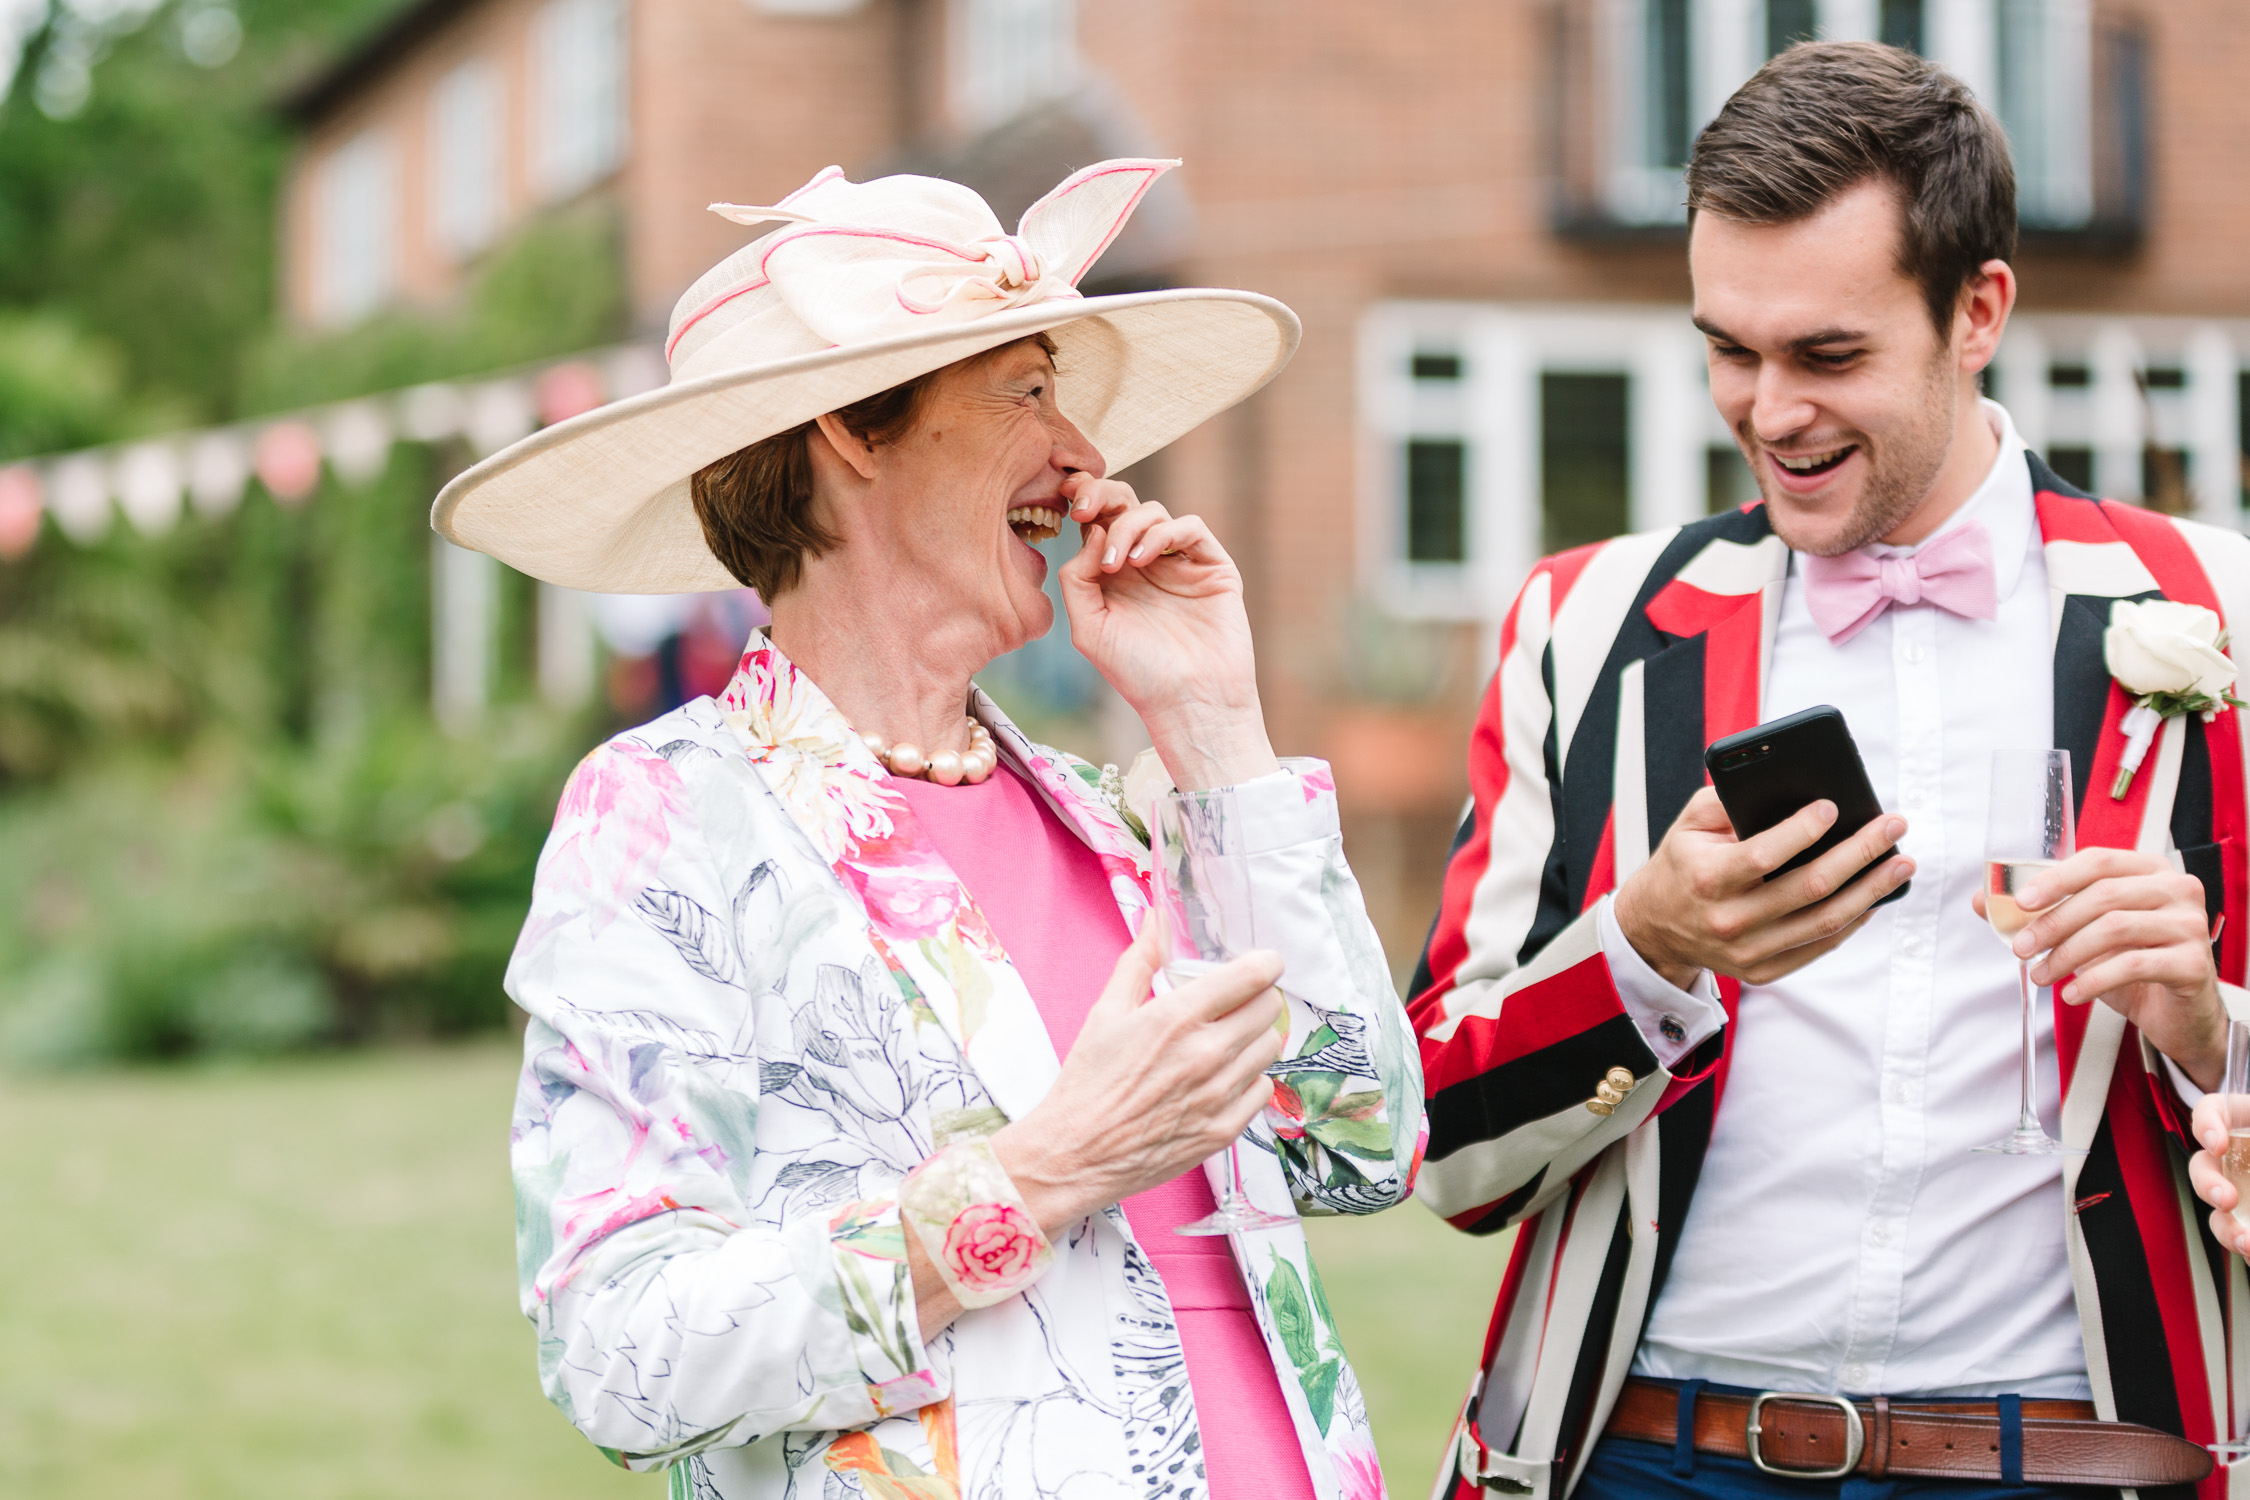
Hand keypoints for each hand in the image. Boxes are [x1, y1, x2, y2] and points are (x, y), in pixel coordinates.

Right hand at [992, 920, 1284, 1229]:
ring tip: (1228, 1040)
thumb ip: (1139, 960)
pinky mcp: (1224, 1129)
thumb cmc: (1088, 1081)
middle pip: (1270, 1008)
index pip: (1253, 976)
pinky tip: (1223, 1077)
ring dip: (1255, 1037)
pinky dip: (1250, 1078)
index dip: (1265, 964)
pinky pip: (1264, 1089)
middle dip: (1258, 997)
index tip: (1261, 965)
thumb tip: (1155, 918)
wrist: (1076, 1153)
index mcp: (1176, 1017)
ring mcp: (1218, 1094)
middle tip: (1237, 1002)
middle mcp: (1205, 1054)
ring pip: (1270, 1047)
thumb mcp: (1107, 1011)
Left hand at [1056, 474, 1278, 788]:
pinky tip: (1143, 561)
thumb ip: (1077, 577)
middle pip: (1124, 503)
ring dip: (1128, 526)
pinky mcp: (1212, 566)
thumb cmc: (1137, 674)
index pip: (1096, 521)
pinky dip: (1163, 533)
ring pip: (1153, 511)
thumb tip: (1090, 529)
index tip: (1065, 499)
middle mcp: (1146, 563)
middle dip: (1101, 494)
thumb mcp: (1089, 628)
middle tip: (1083, 507)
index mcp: (1113, 575)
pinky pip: (1190, 527)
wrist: (1189, 702)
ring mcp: (1180, 562)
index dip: (1082, 500)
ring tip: (1119, 565)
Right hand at [1613, 786, 1913, 990]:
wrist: (1656, 927)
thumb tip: (1786, 788)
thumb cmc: (1683, 864)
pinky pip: (1820, 946)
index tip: (1833, 807)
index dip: (1802, 831)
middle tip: (1894, 825)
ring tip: (1902, 863)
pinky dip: (1854, 920)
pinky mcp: (1763, 970)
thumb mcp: (1689, 824)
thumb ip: (1728, 801)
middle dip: (1859, 852)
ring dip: (1871, 890)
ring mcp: (1748, 951)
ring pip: (1825, 921)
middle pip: (1809, 887)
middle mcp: (1729, 920)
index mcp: (1708, 879)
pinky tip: (1875, 895)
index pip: (1763, 855)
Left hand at [1990, 848, 2224, 1089]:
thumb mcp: (2083, 933)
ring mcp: (2190, 924)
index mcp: (2149, 870)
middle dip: (2052, 923)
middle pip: (2103, 895)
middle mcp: (2176, 889)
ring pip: (2114, 928)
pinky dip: (2093, 980)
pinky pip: (2133, 964)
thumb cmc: (2132, 962)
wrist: (2177, 1011)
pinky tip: (2072, 993)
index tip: (2021, 902)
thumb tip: (1984, 901)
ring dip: (2066, 955)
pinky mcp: (2195, 963)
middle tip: (2021, 949)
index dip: (2055, 879)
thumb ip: (2038, 913)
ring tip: (2041, 975)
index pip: (2097, 861)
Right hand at [2186, 1095, 2249, 1256]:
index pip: (2213, 1111)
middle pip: (2204, 1165)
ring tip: (2247, 1243)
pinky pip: (2239, 1235)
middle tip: (2227, 1200)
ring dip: (2225, 1228)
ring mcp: (2245, 1192)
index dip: (2206, 1123)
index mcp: (2249, 1124)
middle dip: (2207, 1184)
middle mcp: (2240, 1158)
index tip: (2218, 1144)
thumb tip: (2221, 1150)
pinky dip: (2244, 1246)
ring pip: (2217, 1209)